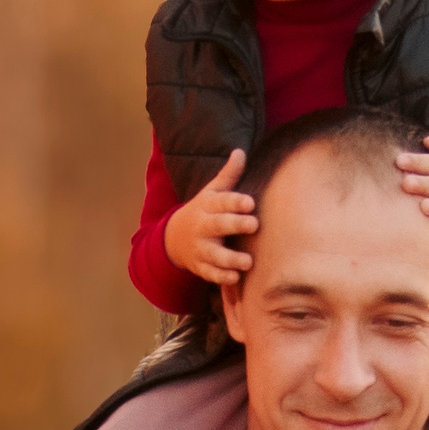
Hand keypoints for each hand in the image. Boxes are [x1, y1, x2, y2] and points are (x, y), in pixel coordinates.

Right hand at [164, 150, 258, 284]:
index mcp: (208, 205)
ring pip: (214, 254)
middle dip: (235, 225)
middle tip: (254, 224)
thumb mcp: (212, 192)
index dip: (235, 202)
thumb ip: (229, 175)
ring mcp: (200, 248)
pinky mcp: (200, 266)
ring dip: (230, 259)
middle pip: (217, 225)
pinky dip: (221, 277)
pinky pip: (210, 274)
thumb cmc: (204, 211)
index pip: (222, 201)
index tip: (250, 202)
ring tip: (248, 262)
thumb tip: (240, 151)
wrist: (174, 238)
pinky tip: (235, 278)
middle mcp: (203, 226)